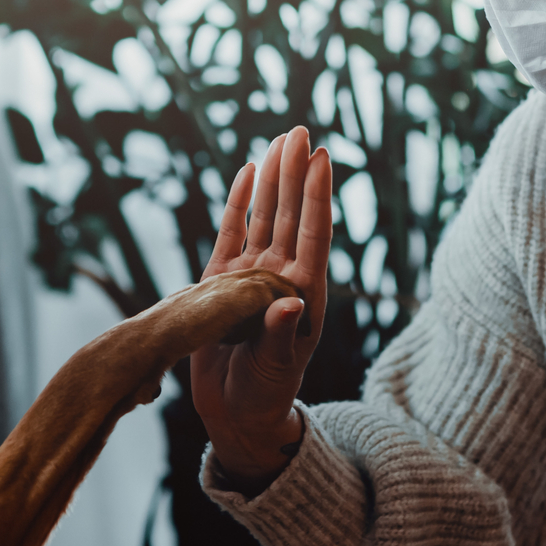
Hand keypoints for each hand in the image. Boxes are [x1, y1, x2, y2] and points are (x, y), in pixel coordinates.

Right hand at [192, 127, 332, 484]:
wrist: (236, 415)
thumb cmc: (264, 395)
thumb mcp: (273, 368)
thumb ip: (279, 334)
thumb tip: (291, 304)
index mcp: (302, 293)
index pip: (313, 234)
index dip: (317, 195)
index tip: (323, 157)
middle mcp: (280, 277)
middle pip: (290, 215)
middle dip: (295, 173)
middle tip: (300, 130)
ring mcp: (251, 277)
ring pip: (264, 218)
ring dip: (272, 181)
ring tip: (279, 141)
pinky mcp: (222, 284)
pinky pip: (232, 234)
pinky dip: (239, 204)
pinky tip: (246, 173)